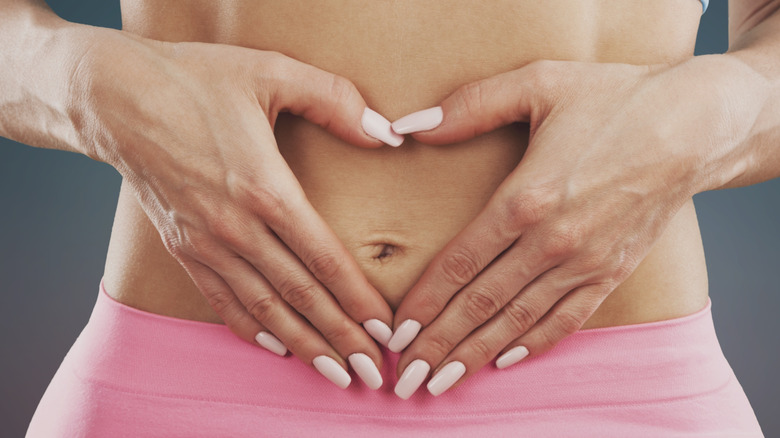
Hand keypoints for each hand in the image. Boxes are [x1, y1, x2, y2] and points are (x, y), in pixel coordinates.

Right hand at [72, 32, 398, 388]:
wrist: (113, 98)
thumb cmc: (193, 80)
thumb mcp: (271, 71)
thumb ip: (335, 101)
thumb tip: (388, 132)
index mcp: (264, 188)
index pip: (324, 258)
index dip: (359, 298)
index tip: (386, 329)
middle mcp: (235, 227)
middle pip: (300, 295)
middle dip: (341, 338)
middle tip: (373, 372)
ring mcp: (205, 243)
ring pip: (264, 308)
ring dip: (303, 345)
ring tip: (335, 374)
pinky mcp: (183, 247)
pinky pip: (221, 299)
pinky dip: (250, 327)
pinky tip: (275, 347)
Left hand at [387, 57, 748, 397]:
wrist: (695, 127)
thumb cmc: (616, 99)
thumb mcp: (540, 83)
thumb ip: (471, 105)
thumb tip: (412, 125)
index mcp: (528, 198)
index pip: (461, 263)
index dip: (425, 302)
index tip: (396, 331)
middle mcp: (554, 241)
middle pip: (482, 303)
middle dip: (440, 343)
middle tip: (406, 376)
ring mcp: (585, 263)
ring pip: (519, 321)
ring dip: (476, 354)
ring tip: (442, 381)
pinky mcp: (612, 272)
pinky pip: (567, 319)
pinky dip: (534, 343)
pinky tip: (506, 360)